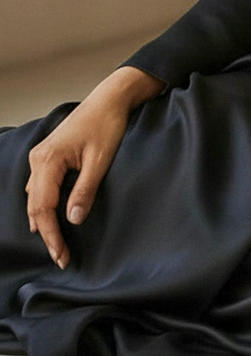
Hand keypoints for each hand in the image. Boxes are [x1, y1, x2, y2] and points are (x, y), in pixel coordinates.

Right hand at [24, 66, 164, 269]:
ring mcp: (41, 156)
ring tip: (56, 243)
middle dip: (47, 233)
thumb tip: (73, 220)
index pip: (43, 208)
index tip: (61, 255)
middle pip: (35, 206)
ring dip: (43, 221)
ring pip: (34, 197)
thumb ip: (85, 190)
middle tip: (60, 257)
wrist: (110, 98)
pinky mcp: (48, 155)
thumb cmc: (107, 123)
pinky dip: (44, 205)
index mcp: (48, 160)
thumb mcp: (101, 159)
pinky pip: (39, 186)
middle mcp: (38, 158)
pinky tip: (52, 217)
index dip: (51, 234)